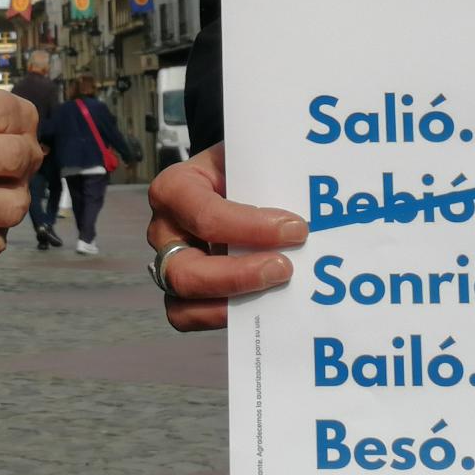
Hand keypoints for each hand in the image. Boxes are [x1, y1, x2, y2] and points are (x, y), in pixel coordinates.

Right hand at [146, 140, 308, 331]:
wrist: (235, 176)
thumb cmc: (242, 167)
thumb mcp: (250, 156)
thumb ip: (269, 172)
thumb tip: (311, 201)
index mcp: (174, 189)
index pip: (206, 215)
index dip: (252, 228)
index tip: (297, 228)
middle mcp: (163, 232)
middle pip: (185, 271)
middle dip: (238, 275)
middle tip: (284, 269)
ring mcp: (169, 266)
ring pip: (184, 303)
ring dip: (232, 304)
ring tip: (274, 293)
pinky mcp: (183, 293)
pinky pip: (192, 317)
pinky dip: (226, 319)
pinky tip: (262, 307)